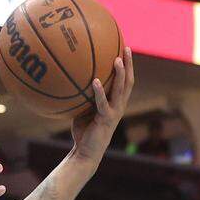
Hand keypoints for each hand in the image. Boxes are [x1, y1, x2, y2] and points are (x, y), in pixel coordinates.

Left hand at [71, 47, 134, 163]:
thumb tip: (70, 79)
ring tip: (117, 60)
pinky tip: (94, 81)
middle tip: (126, 47)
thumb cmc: (84, 131)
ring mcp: (114, 112)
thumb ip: (83, 95)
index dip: (127, 65)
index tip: (124, 48)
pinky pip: (103, 103)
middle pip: (128, 81)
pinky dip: (99, 92)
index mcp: (116, 102)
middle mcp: (119, 105)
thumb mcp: (83, 109)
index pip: (125, 81)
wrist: (86, 152)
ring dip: (120, 74)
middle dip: (129, 64)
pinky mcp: (106, 119)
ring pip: (121, 90)